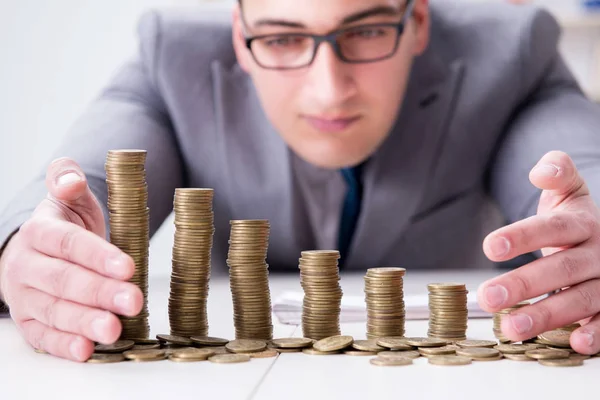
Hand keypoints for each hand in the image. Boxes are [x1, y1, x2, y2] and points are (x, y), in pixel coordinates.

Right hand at [0, 158, 142, 361]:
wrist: (35, 254)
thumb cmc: (63, 227)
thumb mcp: (68, 200)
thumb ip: (67, 182)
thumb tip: (70, 178)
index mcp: (39, 232)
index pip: (68, 244)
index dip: (98, 256)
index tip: (128, 266)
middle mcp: (26, 266)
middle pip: (64, 281)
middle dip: (100, 292)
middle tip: (133, 301)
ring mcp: (24, 297)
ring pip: (54, 311)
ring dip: (85, 322)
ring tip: (113, 330)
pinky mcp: (29, 323)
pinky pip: (43, 338)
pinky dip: (64, 346)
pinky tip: (87, 350)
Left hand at [478, 151, 599, 353]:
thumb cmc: (575, 219)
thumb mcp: (569, 192)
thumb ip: (557, 173)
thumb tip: (541, 169)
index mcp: (582, 223)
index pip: (551, 228)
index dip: (522, 237)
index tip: (489, 247)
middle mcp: (598, 253)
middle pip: (562, 268)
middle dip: (523, 283)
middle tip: (487, 297)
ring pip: (582, 299)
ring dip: (546, 315)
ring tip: (510, 327)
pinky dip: (596, 333)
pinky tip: (574, 343)